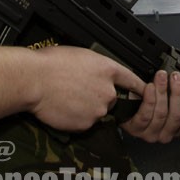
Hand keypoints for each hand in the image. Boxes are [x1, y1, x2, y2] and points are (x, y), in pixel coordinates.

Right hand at [29, 46, 144, 131]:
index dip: (139, 87)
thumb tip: (99, 74)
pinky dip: (76, 118)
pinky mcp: (86, 123)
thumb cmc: (52, 63)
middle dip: (99, 97)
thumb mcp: (82, 55)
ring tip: (67, 98)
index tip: (145, 91)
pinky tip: (64, 108)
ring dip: (87, 108)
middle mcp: (108, 90)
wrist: (34, 79)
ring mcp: (98, 108)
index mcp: (108, 69)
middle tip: (78, 92)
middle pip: (112, 98)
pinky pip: (85, 123)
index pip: (132, 80)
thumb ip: (97, 68)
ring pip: (97, 111)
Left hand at [120, 70, 179, 142]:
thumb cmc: (148, 101)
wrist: (126, 106)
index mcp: (177, 127)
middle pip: (177, 115)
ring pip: (161, 113)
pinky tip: (150, 87)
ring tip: (161, 77)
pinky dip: (149, 99)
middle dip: (177, 93)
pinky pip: (145, 115)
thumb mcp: (168, 97)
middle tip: (175, 77)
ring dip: (162, 91)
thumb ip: (178, 94)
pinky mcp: (136, 129)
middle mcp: (165, 133)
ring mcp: (151, 133)